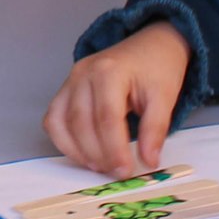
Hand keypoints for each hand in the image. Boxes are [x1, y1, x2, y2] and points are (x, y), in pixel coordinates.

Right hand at [43, 21, 190, 174]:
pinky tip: (84, 154)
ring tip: (101, 166)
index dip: (114, 149)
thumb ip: (155, 129)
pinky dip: (64, 141)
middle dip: (97, 154)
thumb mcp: (165, 97)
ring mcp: (69, 80)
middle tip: (117, 173)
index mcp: (108, 71)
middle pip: (81, 123)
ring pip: (60, 123)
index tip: (126, 171)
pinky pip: (53, 120)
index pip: (106, 117)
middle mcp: (82, 74)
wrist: (149, 45)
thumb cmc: (157, 69)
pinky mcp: (64, 90)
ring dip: (77, 151)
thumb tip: (148, 161)